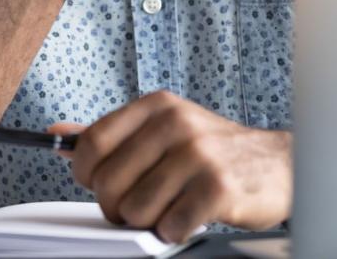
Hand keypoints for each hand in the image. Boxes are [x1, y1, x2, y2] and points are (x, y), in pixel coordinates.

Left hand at [49, 91, 291, 242]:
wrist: (278, 165)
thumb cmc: (215, 150)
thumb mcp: (163, 130)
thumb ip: (112, 134)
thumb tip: (58, 133)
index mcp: (158, 106)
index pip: (92, 143)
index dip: (87, 174)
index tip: (102, 182)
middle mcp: (177, 124)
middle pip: (108, 183)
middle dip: (118, 207)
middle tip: (142, 204)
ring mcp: (199, 154)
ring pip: (135, 210)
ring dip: (150, 221)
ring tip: (173, 206)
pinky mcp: (218, 187)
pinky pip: (169, 227)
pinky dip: (176, 231)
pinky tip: (193, 215)